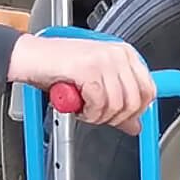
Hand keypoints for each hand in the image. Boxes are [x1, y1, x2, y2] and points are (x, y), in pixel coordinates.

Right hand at [7, 34, 153, 134]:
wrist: (30, 58)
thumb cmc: (59, 68)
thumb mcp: (95, 86)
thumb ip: (118, 104)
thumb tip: (135, 125)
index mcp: (124, 54)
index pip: (149, 90)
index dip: (136, 111)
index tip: (122, 118)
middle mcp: (117, 54)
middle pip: (135, 101)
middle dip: (116, 117)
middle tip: (98, 115)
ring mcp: (104, 59)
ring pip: (117, 105)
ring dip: (98, 116)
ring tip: (84, 109)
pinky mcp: (89, 68)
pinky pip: (99, 103)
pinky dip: (87, 112)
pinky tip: (77, 106)